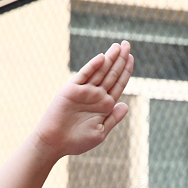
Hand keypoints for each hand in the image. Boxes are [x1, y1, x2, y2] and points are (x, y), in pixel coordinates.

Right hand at [33, 41, 133, 158]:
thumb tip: (125, 105)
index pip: (118, 84)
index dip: (126, 70)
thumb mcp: (100, 132)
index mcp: (105, 105)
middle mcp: (96, 96)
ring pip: (100, 71)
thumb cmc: (77, 141)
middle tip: (127, 44)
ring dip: (109, 58)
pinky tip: (102, 58)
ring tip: (118, 46)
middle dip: (120, 59)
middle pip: (111, 74)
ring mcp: (84, 91)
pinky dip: (92, 66)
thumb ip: (113, 118)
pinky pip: (84, 75)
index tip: (131, 57)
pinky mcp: (72, 89)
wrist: (55, 142)